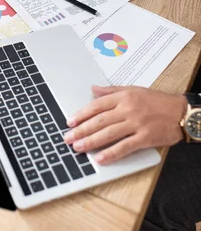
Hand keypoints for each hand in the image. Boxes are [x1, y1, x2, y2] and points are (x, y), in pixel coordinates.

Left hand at [63, 85, 186, 164]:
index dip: (82, 114)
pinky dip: (111, 153)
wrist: (179, 111)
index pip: (97, 105)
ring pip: (109, 133)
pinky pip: (125, 147)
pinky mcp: (145, 137)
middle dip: (82, 130)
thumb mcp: (133, 90)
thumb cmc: (156, 101)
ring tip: (78, 147)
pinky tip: (100, 158)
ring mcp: (136, 124)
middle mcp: (128, 109)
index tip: (70, 122)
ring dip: (91, 141)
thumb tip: (93, 89)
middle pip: (100, 120)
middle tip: (68, 138)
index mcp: (123, 97)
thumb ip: (111, 91)